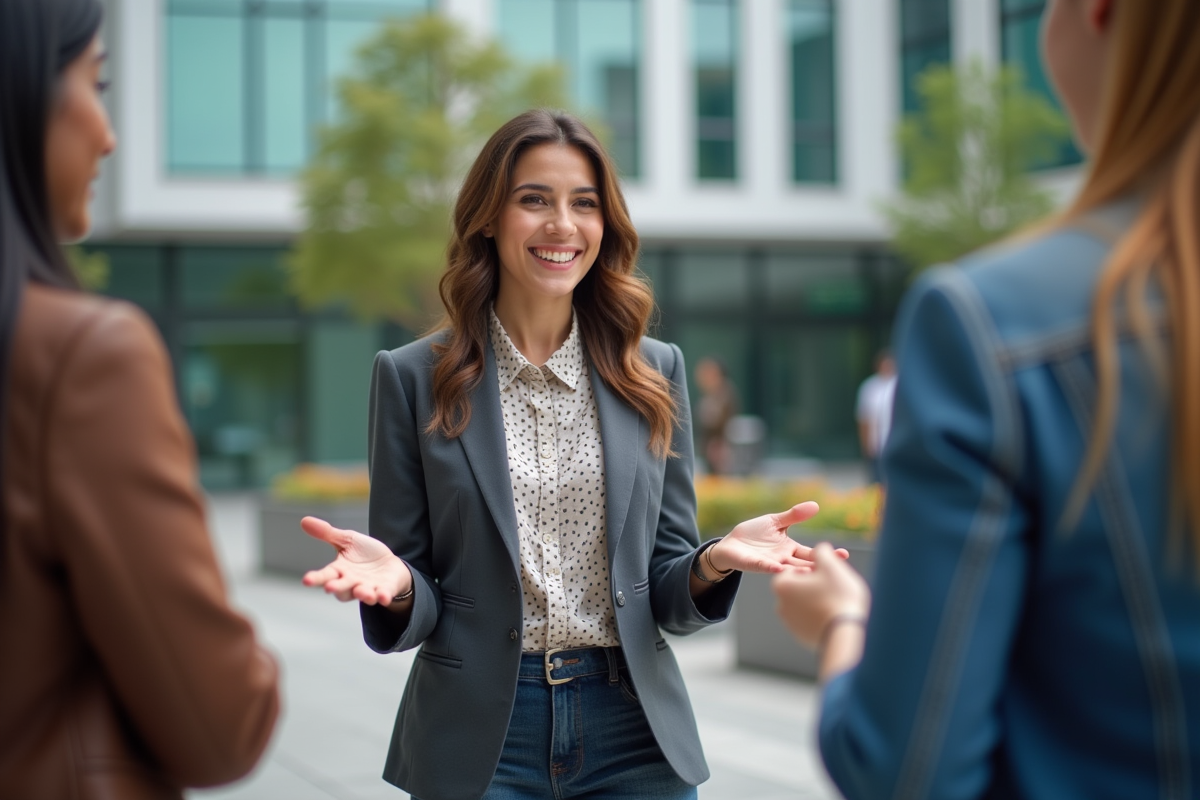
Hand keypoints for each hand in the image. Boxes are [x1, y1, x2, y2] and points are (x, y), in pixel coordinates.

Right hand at [300, 516, 410, 604]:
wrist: (389, 563)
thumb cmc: (364, 554)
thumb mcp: (346, 540)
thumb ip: (327, 534)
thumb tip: (304, 520)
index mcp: (340, 570)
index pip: (325, 575)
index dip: (316, 578)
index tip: (306, 580)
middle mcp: (352, 583)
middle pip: (341, 588)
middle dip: (337, 587)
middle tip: (330, 587)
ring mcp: (368, 588)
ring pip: (362, 594)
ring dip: (362, 594)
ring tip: (361, 592)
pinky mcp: (385, 590)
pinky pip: (383, 595)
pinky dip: (383, 596)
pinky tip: (383, 597)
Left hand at [707, 502, 847, 574]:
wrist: (731, 543)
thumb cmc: (754, 534)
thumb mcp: (776, 522)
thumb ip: (794, 516)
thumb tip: (816, 505)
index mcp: (790, 549)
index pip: (811, 553)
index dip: (826, 554)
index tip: (844, 555)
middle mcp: (783, 559)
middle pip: (804, 565)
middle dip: (818, 567)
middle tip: (835, 570)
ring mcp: (770, 563)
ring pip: (788, 570)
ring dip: (799, 572)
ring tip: (812, 572)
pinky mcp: (755, 564)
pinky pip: (765, 567)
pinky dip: (772, 567)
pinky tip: (779, 568)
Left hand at [771, 543, 870, 648]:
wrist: (846, 633)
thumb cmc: (837, 596)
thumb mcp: (831, 566)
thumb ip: (822, 552)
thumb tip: (820, 548)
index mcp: (782, 585)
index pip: (797, 569)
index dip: (815, 568)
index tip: (830, 572)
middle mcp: (781, 605)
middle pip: (801, 587)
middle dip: (817, 584)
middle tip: (836, 585)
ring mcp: (791, 623)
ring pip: (807, 603)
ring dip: (820, 599)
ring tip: (839, 599)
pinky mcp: (802, 636)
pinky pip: (813, 619)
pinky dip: (823, 614)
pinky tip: (838, 613)